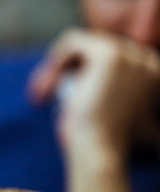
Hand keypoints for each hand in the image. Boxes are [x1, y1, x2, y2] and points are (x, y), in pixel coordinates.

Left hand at [28, 28, 159, 191]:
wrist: (100, 151)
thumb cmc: (102, 141)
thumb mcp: (114, 111)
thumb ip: (112, 91)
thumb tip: (87, 83)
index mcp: (154, 72)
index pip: (110, 57)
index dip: (81, 72)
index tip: (61, 95)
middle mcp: (148, 59)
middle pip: (95, 48)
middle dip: (66, 69)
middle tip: (44, 95)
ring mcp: (130, 55)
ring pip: (82, 43)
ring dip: (57, 67)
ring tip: (42, 93)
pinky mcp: (109, 54)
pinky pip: (72, 40)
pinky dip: (54, 58)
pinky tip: (46, 81)